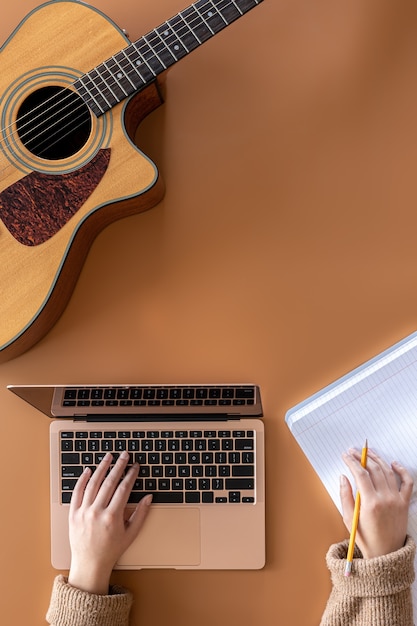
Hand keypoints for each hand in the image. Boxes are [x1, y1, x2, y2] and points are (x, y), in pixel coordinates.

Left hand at [68, 450, 151, 593]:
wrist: (90, 564)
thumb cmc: (111, 550)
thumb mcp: (131, 534)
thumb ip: (141, 514)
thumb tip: (149, 497)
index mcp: (112, 517)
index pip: (124, 488)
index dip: (131, 475)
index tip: (135, 466)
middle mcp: (97, 512)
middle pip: (109, 482)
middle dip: (119, 466)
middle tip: (124, 455)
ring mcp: (83, 512)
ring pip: (93, 483)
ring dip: (101, 468)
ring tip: (108, 457)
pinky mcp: (73, 514)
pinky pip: (77, 492)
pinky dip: (83, 480)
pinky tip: (88, 470)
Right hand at [340, 449, 412, 558]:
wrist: (386, 554)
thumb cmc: (365, 538)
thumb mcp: (349, 519)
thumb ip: (345, 496)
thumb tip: (343, 477)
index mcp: (370, 503)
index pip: (360, 474)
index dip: (351, 461)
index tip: (345, 455)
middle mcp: (385, 499)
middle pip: (374, 469)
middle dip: (362, 457)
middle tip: (353, 451)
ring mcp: (396, 500)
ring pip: (388, 472)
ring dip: (377, 459)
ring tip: (368, 453)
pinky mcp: (404, 503)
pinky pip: (407, 482)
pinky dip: (401, 470)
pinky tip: (393, 463)